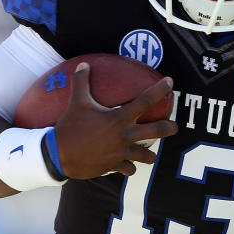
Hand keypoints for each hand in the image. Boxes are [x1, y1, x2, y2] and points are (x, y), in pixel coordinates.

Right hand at [55, 62, 178, 177]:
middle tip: (175, 127)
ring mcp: (121, 152)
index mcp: (119, 118)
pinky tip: (128, 166)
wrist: (58, 155)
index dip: (159, 90)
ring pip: (146, 156)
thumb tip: (83, 64)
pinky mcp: (114, 166)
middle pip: (157, 131)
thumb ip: (81, 82)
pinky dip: (129, 168)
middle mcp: (125, 135)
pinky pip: (129, 169)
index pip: (145, 101)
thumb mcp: (76, 102)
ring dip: (150, 155)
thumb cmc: (69, 126)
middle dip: (170, 128)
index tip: (170, 82)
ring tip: (150, 154)